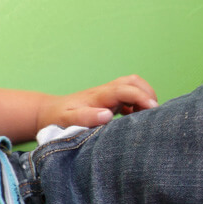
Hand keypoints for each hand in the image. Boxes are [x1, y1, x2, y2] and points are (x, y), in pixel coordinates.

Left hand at [37, 75, 158, 129]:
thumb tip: (107, 115)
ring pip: (133, 87)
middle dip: (147, 93)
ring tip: (147, 117)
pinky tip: (136, 120)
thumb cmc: (56, 119)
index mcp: (98, 95)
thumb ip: (85, 117)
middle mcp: (105, 92)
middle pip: (133, 82)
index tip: (153, 108)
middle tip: (154, 113)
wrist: (48, 113)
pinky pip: (128, 98)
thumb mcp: (67, 120)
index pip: (125, 89)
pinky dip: (138, 105)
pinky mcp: (108, 101)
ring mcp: (107, 95)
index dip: (141, 97)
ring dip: (144, 98)